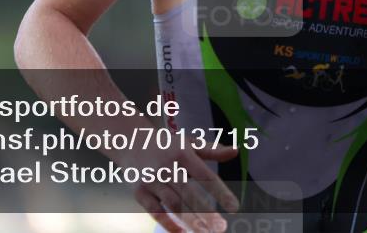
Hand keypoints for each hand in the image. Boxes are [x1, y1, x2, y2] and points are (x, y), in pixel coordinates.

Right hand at [118, 136, 240, 232]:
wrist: (130, 142)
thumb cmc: (168, 146)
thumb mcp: (189, 144)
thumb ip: (213, 150)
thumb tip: (236, 151)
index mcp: (182, 154)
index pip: (204, 175)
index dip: (220, 192)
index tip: (234, 207)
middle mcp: (166, 167)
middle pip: (189, 193)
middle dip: (206, 212)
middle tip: (221, 227)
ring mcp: (151, 180)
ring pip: (173, 204)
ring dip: (190, 220)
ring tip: (205, 232)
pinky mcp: (139, 192)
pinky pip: (155, 211)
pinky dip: (168, 223)